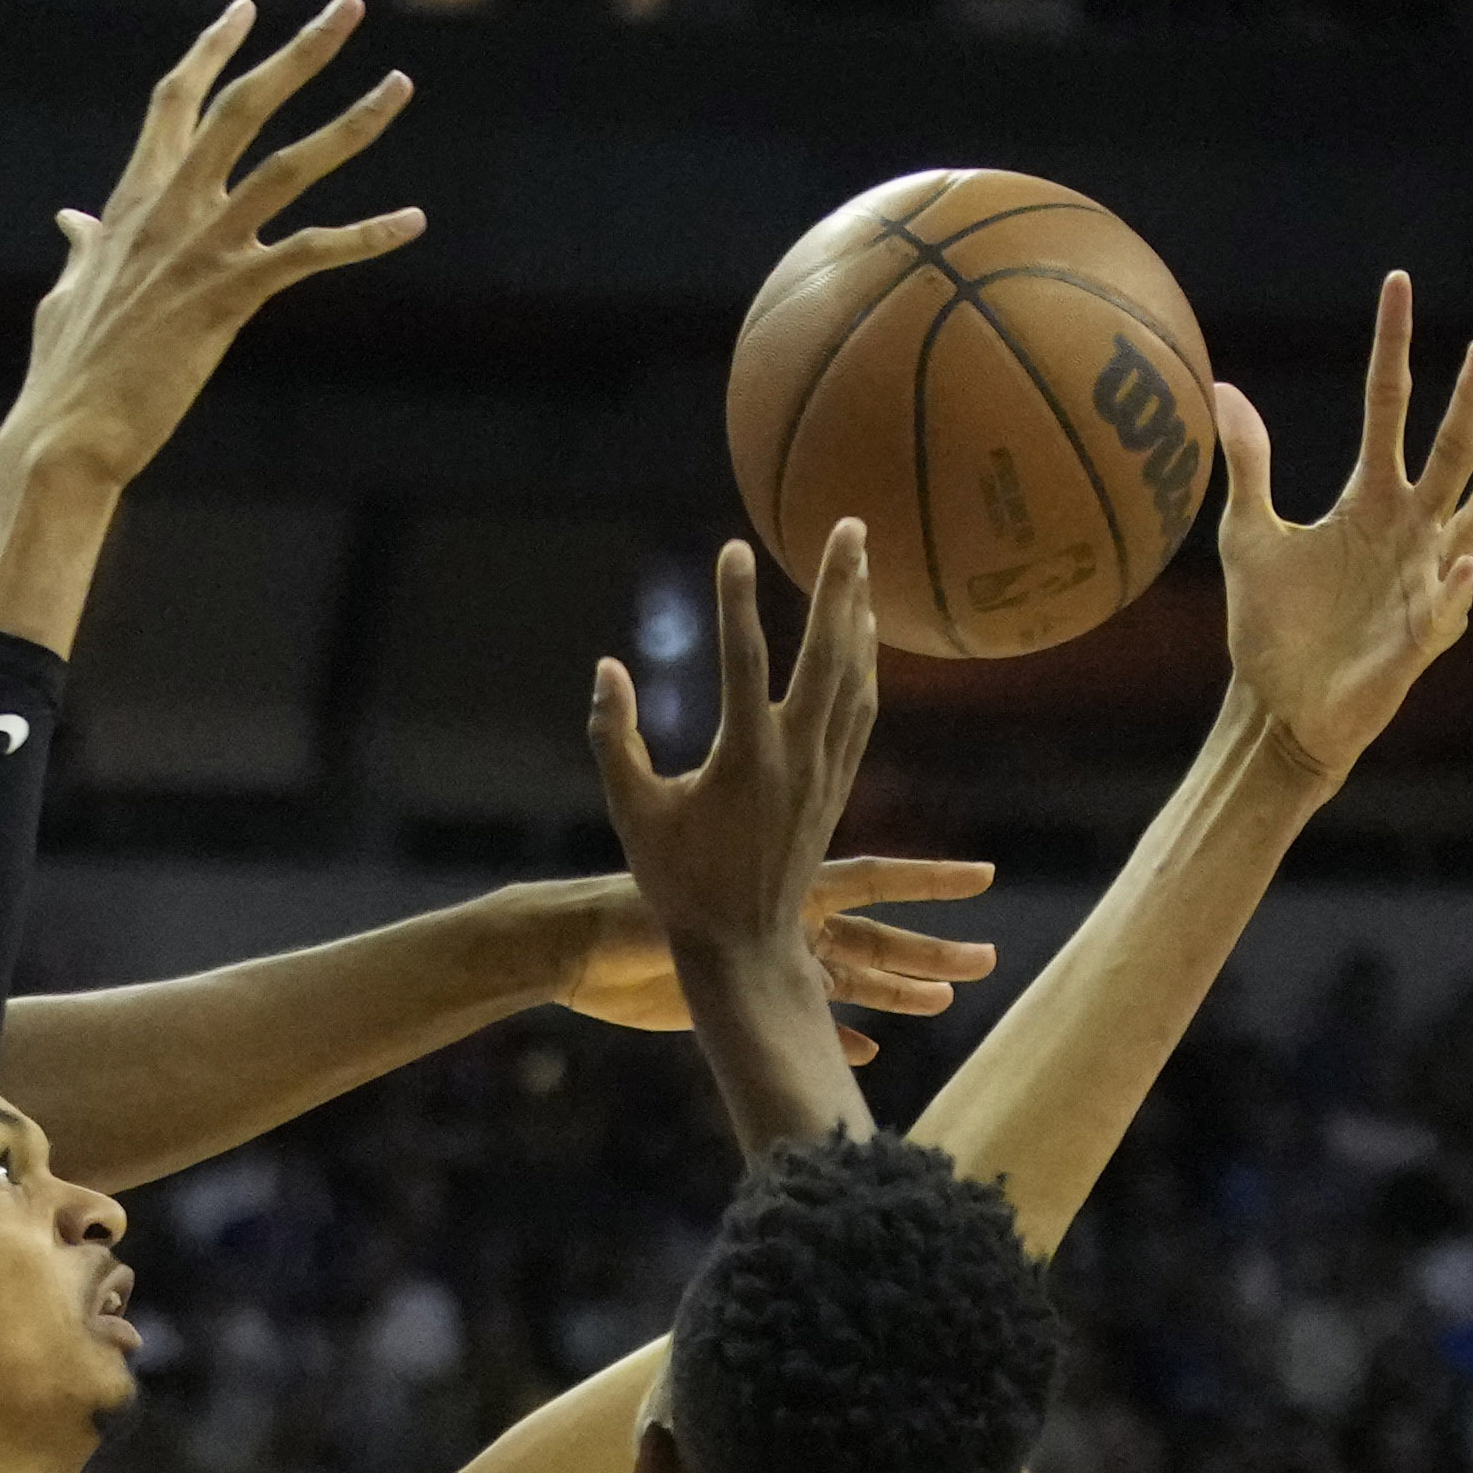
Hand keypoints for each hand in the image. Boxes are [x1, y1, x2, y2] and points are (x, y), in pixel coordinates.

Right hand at [0, 0, 422, 496]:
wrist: (66, 432)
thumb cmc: (66, 373)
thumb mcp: (67, 294)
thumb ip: (80, 249)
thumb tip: (72, 220)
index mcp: (132, 202)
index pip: (175, 101)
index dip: (212, 49)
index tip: (244, 8)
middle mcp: (169, 210)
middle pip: (243, 105)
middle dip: (300, 51)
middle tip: (348, 7)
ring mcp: (201, 250)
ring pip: (290, 165)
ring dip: (353, 121)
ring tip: (399, 85)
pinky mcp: (228, 298)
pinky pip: (311, 253)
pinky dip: (367, 236)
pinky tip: (412, 220)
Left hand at [559, 854, 998, 1065]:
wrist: (577, 943)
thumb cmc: (624, 902)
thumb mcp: (694, 870)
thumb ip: (730, 848)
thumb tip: (765, 807)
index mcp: (782, 887)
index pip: (872, 881)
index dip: (927, 879)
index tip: (984, 876)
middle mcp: (782, 923)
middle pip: (876, 938)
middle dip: (930, 949)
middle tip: (989, 960)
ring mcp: (763, 963)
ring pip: (849, 980)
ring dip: (896, 993)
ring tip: (945, 1002)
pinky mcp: (736, 1003)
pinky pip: (798, 1021)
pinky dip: (831, 1034)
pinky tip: (869, 1049)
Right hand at [591, 523, 885, 964]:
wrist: (741, 946)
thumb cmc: (675, 882)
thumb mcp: (631, 812)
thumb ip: (614, 738)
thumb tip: (607, 669)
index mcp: (743, 758)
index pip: (743, 659)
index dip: (736, 601)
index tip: (734, 548)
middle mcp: (795, 756)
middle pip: (827, 651)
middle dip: (840, 584)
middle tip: (850, 527)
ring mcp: (823, 770)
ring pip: (854, 676)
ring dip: (859, 614)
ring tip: (860, 563)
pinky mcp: (835, 785)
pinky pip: (860, 709)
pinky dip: (864, 663)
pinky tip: (864, 635)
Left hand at [1218, 273, 1472, 786]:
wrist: (1276, 706)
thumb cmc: (1270, 625)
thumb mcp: (1247, 536)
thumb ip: (1249, 464)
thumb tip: (1222, 388)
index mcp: (1369, 497)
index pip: (1389, 406)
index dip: (1393, 348)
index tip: (1398, 285)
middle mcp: (1409, 527)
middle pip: (1450, 450)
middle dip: (1467, 403)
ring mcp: (1425, 577)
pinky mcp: (1421, 632)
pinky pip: (1447, 605)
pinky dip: (1455, 584)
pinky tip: (1458, 562)